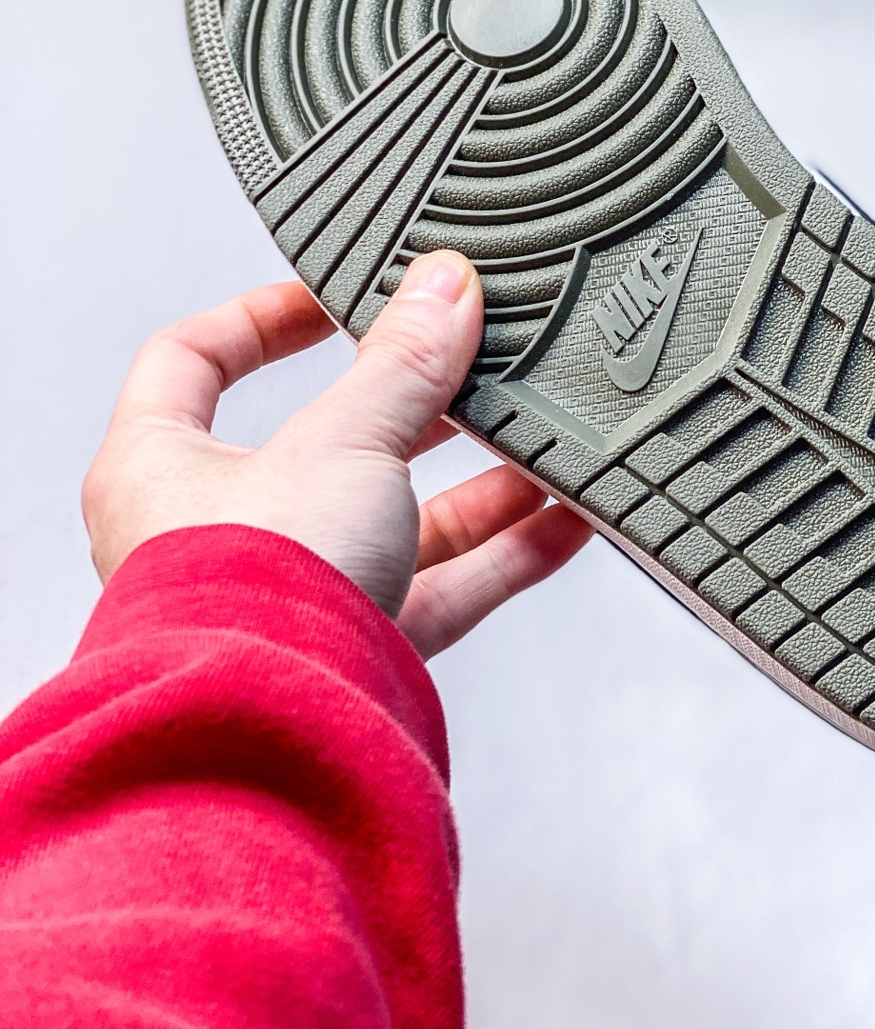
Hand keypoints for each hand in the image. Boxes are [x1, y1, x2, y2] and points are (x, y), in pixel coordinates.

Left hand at [82, 251, 591, 658]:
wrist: (273, 739)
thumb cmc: (246, 599)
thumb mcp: (340, 440)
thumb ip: (402, 364)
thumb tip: (441, 289)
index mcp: (160, 466)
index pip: (193, 359)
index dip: (261, 318)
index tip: (333, 300)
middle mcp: (215, 534)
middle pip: (322, 444)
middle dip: (406, 407)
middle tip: (462, 367)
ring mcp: (290, 596)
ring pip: (393, 520)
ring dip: (472, 481)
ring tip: (537, 439)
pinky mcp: (356, 651)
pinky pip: (440, 589)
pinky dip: (502, 553)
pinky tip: (561, 520)